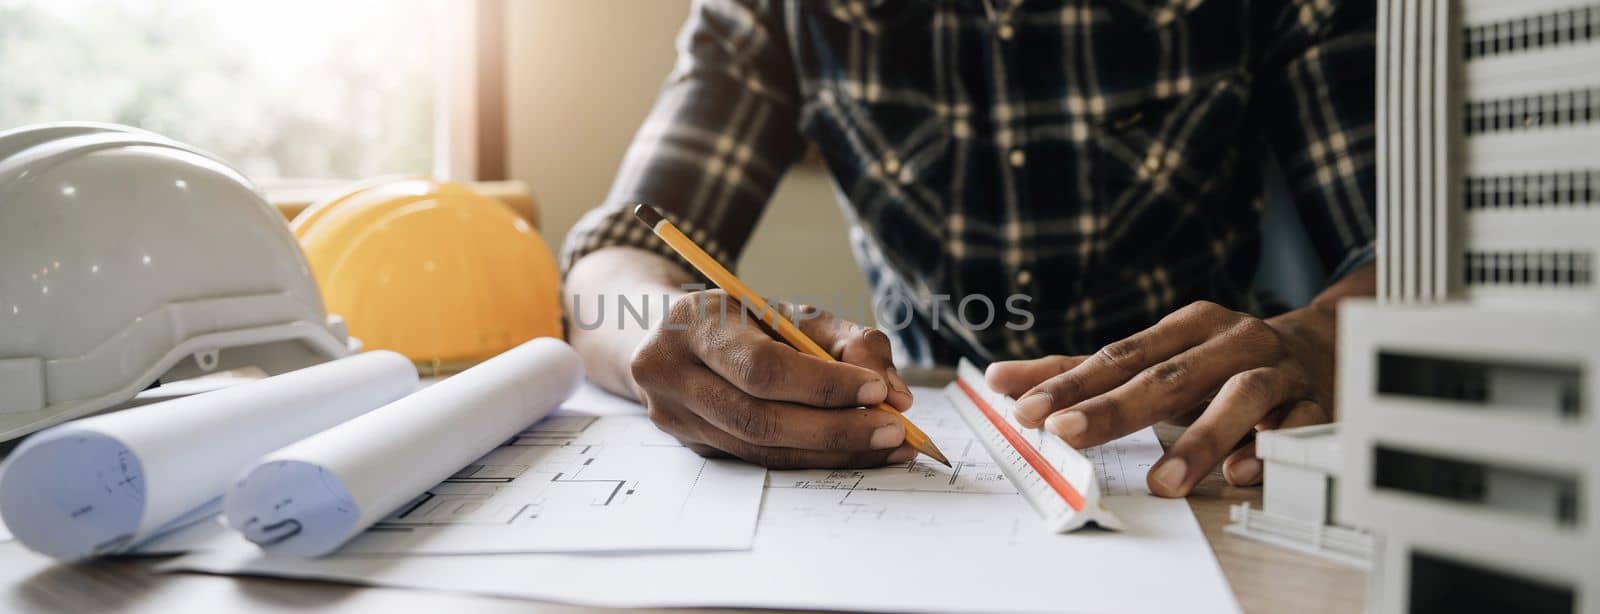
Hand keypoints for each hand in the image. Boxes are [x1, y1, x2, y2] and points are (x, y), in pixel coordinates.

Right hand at [631, 290, 915, 467]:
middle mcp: (672, 372)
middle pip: (760, 418)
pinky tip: (855, 453)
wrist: (674, 336)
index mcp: (694, 323)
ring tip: (887, 447)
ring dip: (832, 453)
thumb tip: (896, 394)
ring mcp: (675, 416)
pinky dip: (813, 460)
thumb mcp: (795, 314)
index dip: (823, 385)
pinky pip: (760, 461)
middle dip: (836, 429)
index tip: (879, 390)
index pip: (762, 367)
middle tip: (895, 431)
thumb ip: (850, 343)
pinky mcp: (692, 446)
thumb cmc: (744, 321)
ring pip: (761, 450)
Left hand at [985, 300, 1341, 496]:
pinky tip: (1243, 473)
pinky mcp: (1316, 404)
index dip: (1072, 384)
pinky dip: (1272, 449)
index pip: (1120, 357)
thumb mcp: (1155, 358)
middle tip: (1068, 434)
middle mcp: (1232, 342)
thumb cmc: (1220, 361)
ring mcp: (1277, 371)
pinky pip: (1298, 427)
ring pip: (1240, 398)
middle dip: (1115, 407)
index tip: (1027, 410)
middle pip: (1169, 375)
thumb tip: (1000, 381)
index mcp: (1188, 327)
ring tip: (1161, 482)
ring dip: (1200, 440)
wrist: (1323, 348)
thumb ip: (1078, 372)